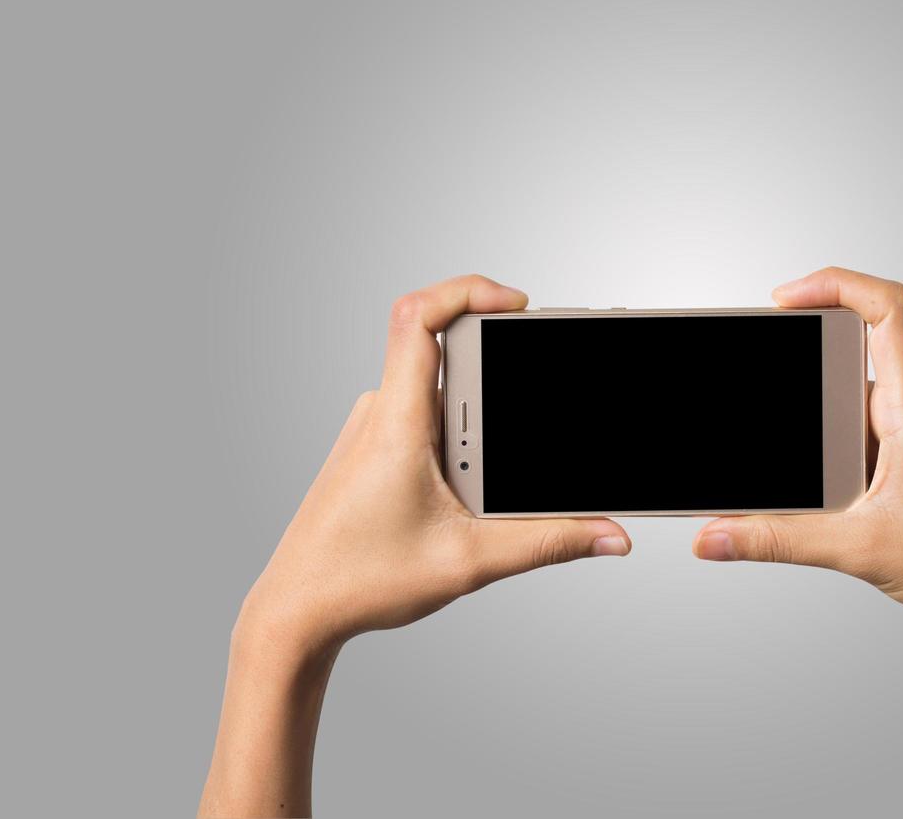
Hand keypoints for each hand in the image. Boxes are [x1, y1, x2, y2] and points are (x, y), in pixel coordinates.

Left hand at [201, 274, 630, 817]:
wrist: (294, 612)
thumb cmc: (359, 582)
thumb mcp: (469, 563)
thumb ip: (549, 542)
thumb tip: (609, 534)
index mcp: (396, 422)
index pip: (419, 317)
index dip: (469, 290)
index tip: (517, 305)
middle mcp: (378, 413)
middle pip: (442, 350)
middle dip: (495, 376)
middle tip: (523, 411)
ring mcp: (371, 429)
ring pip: (435, 391)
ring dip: (474, 420)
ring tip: (481, 480)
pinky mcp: (371, 448)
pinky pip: (420, 417)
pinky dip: (455, 439)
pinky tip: (463, 490)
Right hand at [693, 266, 902, 632]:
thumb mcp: (859, 548)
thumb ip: (777, 540)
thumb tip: (715, 536)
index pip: (887, 309)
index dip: (835, 284)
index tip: (784, 299)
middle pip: (861, 341)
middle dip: (807, 348)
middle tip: (762, 362)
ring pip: (860, 389)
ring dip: (820, 402)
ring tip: (783, 432)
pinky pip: (867, 425)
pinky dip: (835, 437)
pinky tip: (817, 476)